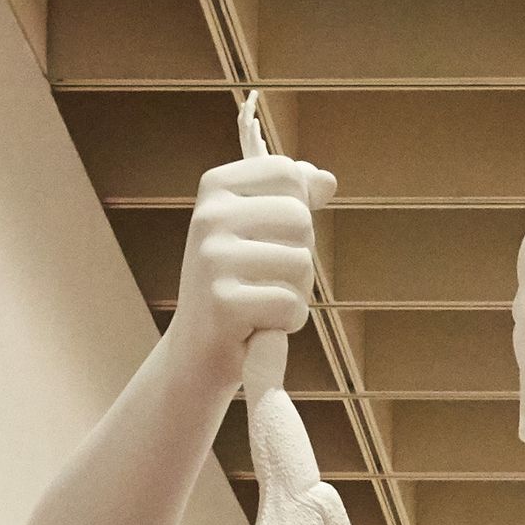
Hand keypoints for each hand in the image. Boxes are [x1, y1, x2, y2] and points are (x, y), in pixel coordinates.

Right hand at [178, 147, 332, 365]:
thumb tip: (327, 180)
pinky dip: (286, 322)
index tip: (273, 234)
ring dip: (295, 292)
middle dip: (299, 255)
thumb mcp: (259, 230)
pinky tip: (258, 326)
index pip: (287, 174)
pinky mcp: (223, 304)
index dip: (299, 207)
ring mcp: (213, 260)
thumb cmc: (237, 284)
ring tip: (261, 302)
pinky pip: (290, 305)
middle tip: (265, 278)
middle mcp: (209, 217)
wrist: (197, 350)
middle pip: (300, 219)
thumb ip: (294, 198)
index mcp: (215, 188)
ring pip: (301, 263)